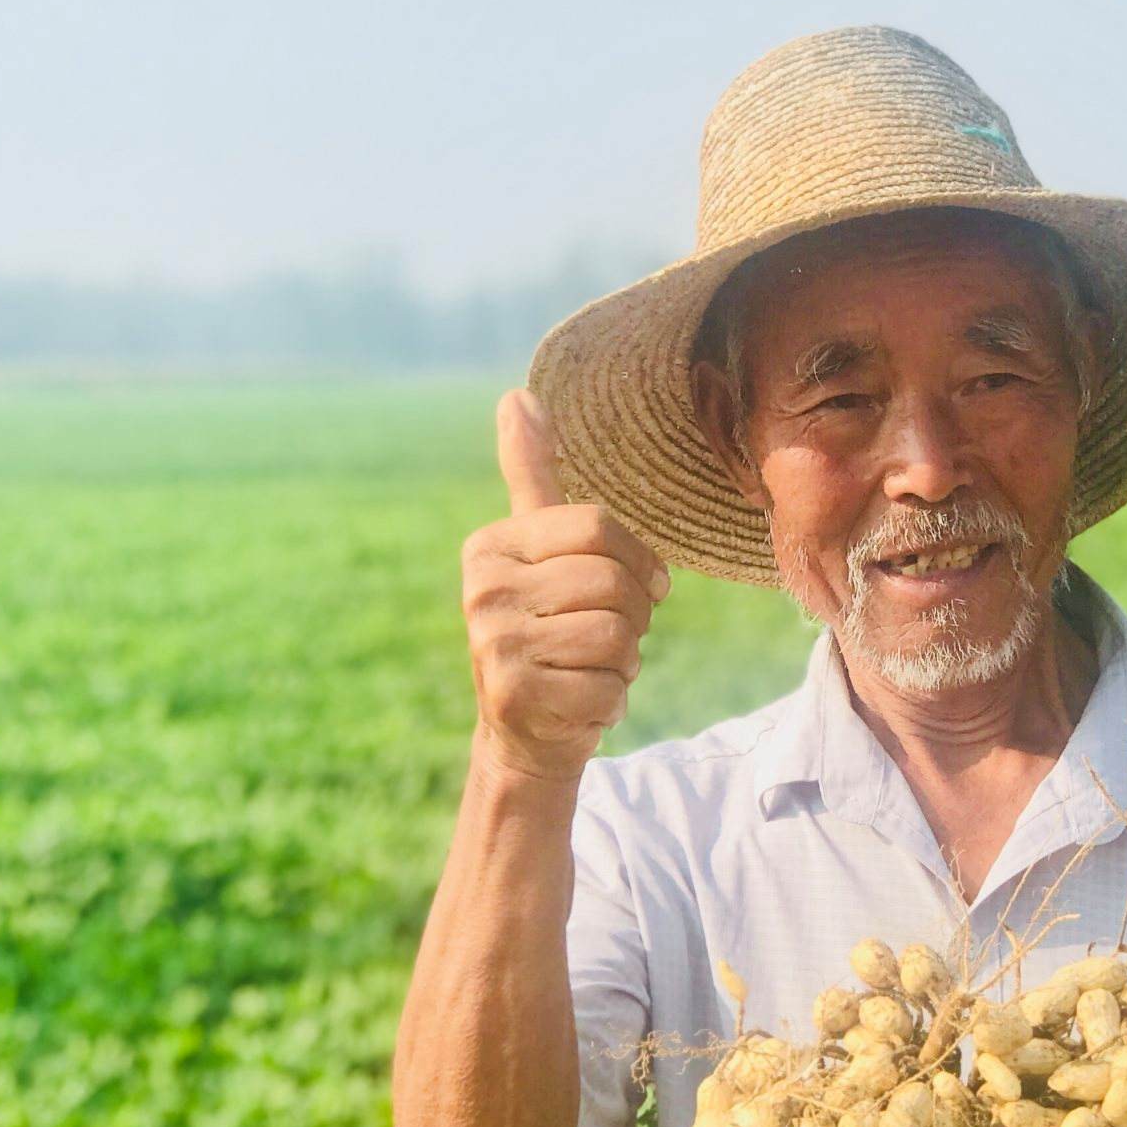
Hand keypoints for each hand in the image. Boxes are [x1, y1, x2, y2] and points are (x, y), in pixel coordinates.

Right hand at [461, 391, 670, 786]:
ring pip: (614, 637)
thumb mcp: (538, 547)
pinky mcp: (512, 695)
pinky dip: (610, 701)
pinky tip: (579, 702)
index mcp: (492, 544)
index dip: (641, 563)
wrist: (524, 731)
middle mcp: (482, 588)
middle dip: (633, 618)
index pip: (599, 528)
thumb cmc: (548, 627)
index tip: (644, 588)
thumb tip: (517, 395)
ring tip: (589, 669)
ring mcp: (492, 642)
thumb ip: (531, 474)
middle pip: (612, 584)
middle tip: (608, 639)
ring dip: (623, 662)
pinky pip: (606, 688)